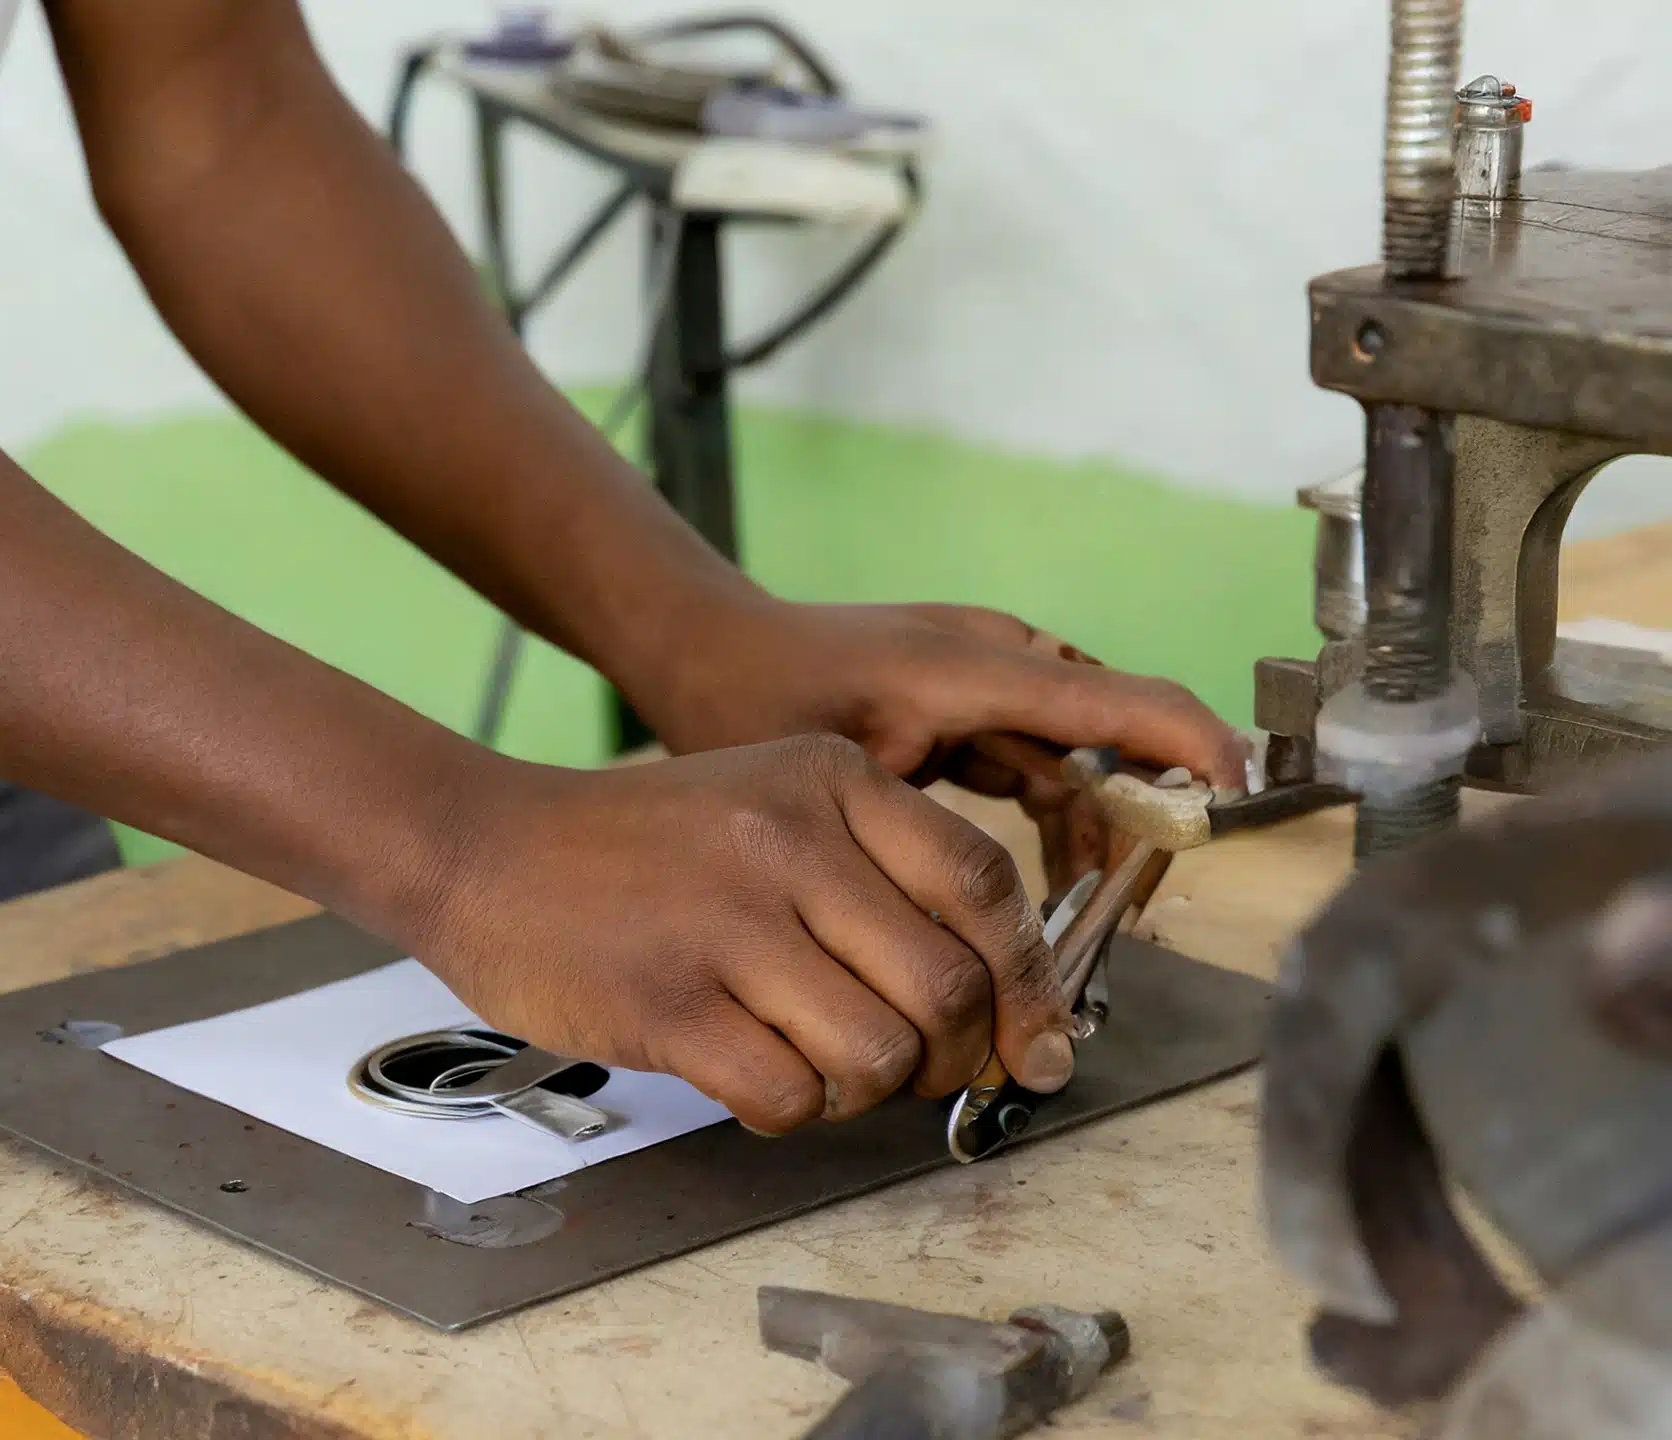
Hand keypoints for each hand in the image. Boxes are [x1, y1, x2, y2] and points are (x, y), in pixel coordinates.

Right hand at [409, 735, 1071, 1132]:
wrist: (481, 848)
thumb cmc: (637, 846)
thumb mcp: (768, 803)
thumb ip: (877, 873)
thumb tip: (996, 1001)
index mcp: (830, 780)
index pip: (985, 887)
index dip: (1029, 982)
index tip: (1035, 1044)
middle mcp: (788, 840)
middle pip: (947, 988)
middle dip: (950, 1056)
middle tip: (914, 1069)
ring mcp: (728, 924)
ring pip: (879, 1055)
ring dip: (863, 1088)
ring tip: (813, 1062)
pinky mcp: (671, 1004)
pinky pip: (791, 1097)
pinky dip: (791, 1110)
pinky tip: (751, 1075)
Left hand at [629, 597, 1248, 893]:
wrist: (697, 646)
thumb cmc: (748, 698)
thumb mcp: (838, 772)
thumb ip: (924, 822)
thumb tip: (999, 906)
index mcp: (977, 664)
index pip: (1123, 701)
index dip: (1193, 751)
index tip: (1240, 803)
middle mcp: (998, 657)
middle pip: (1113, 734)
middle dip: (1141, 819)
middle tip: (1138, 912)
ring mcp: (985, 673)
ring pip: (1079, 754)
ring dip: (1095, 828)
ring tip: (1090, 915)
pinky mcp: (967, 698)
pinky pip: (1040, 756)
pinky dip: (1054, 813)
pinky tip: (1044, 882)